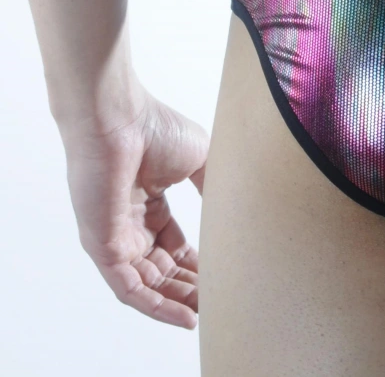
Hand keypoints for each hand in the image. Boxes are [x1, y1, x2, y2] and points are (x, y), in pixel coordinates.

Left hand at [61, 90, 208, 328]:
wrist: (119, 118)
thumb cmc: (155, 127)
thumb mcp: (200, 158)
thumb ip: (212, 185)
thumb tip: (232, 208)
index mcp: (148, 202)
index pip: (173, 246)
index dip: (199, 263)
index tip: (225, 276)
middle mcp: (129, 224)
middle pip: (161, 269)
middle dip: (190, 288)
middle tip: (220, 303)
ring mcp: (113, 238)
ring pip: (147, 285)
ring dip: (177, 302)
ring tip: (208, 315)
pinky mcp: (102, 248)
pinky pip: (129, 289)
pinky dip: (157, 307)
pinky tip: (185, 316)